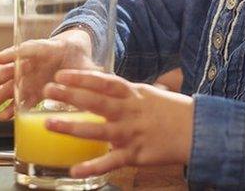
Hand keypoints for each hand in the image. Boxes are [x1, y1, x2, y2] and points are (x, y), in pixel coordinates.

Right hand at [0, 28, 96, 118]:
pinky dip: (9, 108)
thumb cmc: (79, 56)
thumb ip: (89, 70)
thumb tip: (99, 77)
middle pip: (10, 70)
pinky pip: (16, 99)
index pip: (28, 49)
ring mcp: (28, 76)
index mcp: (46, 49)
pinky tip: (0, 117)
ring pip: (6, 86)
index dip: (13, 54)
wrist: (74, 56)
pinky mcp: (29, 89)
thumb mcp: (86, 61)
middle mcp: (31, 63)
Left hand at [42, 69, 194, 177]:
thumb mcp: (149, 95)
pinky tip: (74, 169)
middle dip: (69, 96)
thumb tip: (104, 87)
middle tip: (47, 91)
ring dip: (71, 127)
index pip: (103, 82)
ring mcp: (131, 133)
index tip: (61, 75)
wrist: (198, 131)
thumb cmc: (172, 112)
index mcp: (133, 94)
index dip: (81, 78)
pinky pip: (110, 161)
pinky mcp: (135, 154)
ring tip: (49, 124)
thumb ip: (126, 93)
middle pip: (95, 101)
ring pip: (97, 129)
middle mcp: (129, 111)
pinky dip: (92, 166)